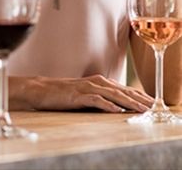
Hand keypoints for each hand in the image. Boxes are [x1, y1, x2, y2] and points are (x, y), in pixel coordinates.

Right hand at [27, 75, 152, 112]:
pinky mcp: (75, 95)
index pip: (122, 88)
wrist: (40, 89)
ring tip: (140, 109)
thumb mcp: (84, 94)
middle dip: (137, 98)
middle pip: (120, 90)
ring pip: (110, 93)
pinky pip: (93, 99)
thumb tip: (118, 106)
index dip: (137, 95)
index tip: (151, 102)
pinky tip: (115, 110)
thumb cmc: (63, 93)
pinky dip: (106, 104)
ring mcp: (84, 88)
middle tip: (152, 106)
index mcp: (97, 81)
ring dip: (127, 101)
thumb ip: (100, 97)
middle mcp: (93, 82)